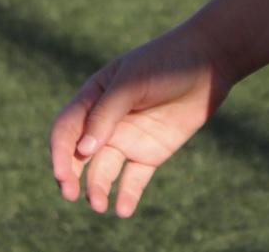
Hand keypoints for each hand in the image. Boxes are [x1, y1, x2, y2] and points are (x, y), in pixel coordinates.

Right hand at [49, 19, 232, 216]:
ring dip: (97, 189)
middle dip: (71, 176)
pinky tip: (123, 208)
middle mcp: (107, 121)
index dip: (60, 151)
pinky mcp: (151, 152)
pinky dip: (126, 195)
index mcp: (95, 97)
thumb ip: (106, 113)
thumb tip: (82, 150)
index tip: (63, 174)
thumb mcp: (132, 82)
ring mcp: (129, 138)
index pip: (66, 128)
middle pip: (79, 155)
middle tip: (72, 195)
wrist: (209, 61)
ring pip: (104, 171)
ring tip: (101, 205)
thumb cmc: (166, 62)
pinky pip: (133, 180)